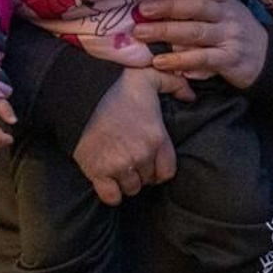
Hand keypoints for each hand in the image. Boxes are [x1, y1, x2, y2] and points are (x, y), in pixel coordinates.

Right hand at [72, 68, 192, 205]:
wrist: (81, 92)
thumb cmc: (117, 85)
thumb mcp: (152, 76)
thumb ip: (176, 83)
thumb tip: (191, 96)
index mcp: (157, 138)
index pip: (167, 172)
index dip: (159, 169)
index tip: (150, 163)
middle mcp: (142, 156)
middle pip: (148, 180)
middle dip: (142, 173)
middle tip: (131, 161)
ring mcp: (120, 165)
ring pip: (131, 189)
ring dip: (126, 182)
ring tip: (119, 168)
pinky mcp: (97, 171)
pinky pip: (110, 196)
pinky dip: (110, 193)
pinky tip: (107, 181)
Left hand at [132, 0, 268, 88]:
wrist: (265, 59)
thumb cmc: (233, 31)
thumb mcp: (224, 10)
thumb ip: (199, 1)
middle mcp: (228, 15)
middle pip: (197, 6)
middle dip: (167, 6)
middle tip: (142, 9)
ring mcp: (230, 37)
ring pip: (196, 32)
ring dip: (167, 32)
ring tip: (141, 33)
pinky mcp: (230, 59)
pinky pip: (202, 59)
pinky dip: (179, 60)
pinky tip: (160, 62)